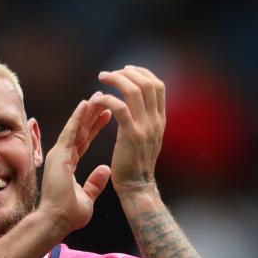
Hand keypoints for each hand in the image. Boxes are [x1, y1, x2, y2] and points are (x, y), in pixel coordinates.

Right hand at [37, 98, 111, 235]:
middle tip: (103, 98)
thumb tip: (106, 170)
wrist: (56, 221)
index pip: (84, 141)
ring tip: (98, 96)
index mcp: (68, 165)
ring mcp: (59, 154)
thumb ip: (95, 183)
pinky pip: (70, 131)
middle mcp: (62, 157)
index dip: (95, 127)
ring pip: (76, 127)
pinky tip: (86, 104)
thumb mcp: (87, 198)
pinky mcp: (59, 155)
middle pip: (80, 130)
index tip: (107, 114)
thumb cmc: (68, 215)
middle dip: (92, 114)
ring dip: (87, 111)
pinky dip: (78, 117)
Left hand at [91, 66, 165, 195]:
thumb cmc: (136, 165)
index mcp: (160, 120)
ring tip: (102, 79)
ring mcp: (145, 127)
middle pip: (147, 83)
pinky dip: (107, 99)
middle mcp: (156, 121)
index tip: (126, 70)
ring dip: (116, 80)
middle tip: (108, 74)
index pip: (157, 85)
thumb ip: (146, 121)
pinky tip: (97, 100)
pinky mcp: (130, 135)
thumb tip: (139, 106)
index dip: (142, 73)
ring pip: (133, 91)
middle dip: (127, 73)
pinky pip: (119, 108)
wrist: (137, 187)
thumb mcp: (148, 139)